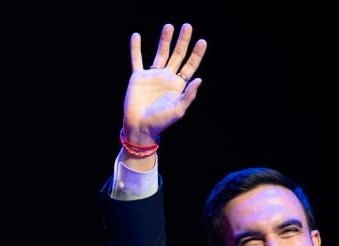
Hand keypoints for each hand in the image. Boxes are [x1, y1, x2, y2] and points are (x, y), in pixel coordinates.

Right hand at [122, 23, 207, 146]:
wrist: (140, 127)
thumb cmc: (161, 122)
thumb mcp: (178, 110)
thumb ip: (189, 95)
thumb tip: (200, 79)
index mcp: (178, 85)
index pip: (190, 66)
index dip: (197, 54)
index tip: (202, 41)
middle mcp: (167, 78)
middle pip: (177, 55)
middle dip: (183, 41)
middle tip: (188, 26)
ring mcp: (153, 76)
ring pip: (160, 53)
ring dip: (164, 40)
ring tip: (169, 26)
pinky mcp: (138, 77)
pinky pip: (137, 59)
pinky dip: (136, 48)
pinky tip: (136, 36)